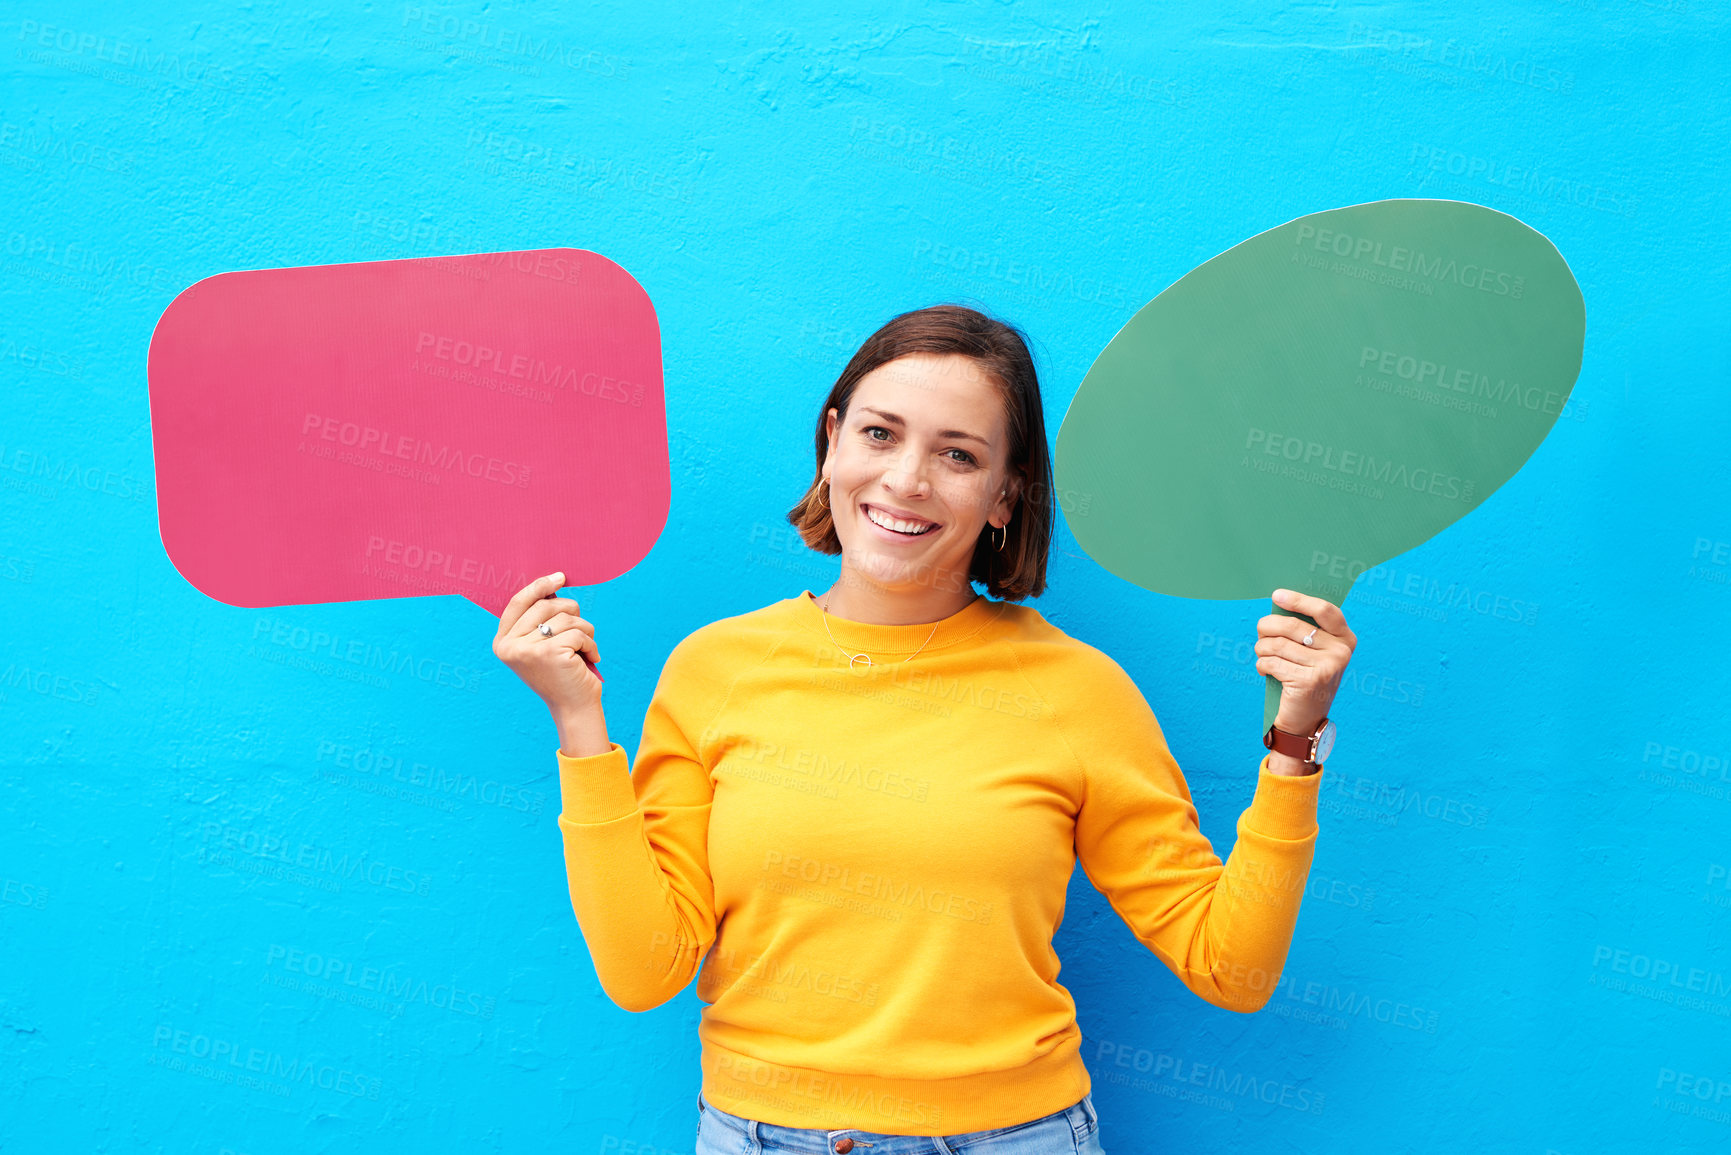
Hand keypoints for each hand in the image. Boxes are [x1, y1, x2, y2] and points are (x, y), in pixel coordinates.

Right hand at [492, 572, 603, 716]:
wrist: (573, 708)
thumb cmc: (562, 672)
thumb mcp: (543, 644)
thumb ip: (540, 618)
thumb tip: (555, 582)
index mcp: (503, 642)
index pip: (518, 602)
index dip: (540, 586)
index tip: (560, 577)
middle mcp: (510, 646)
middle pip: (546, 606)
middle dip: (571, 613)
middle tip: (581, 632)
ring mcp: (527, 649)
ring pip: (566, 618)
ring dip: (584, 631)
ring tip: (584, 650)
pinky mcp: (549, 653)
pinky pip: (579, 633)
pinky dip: (591, 644)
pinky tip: (590, 659)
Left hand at [1255, 588, 1356, 734]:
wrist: (1304, 721)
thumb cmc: (1303, 678)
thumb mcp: (1311, 653)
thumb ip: (1303, 630)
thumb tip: (1277, 603)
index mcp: (1345, 639)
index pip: (1324, 610)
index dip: (1298, 600)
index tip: (1276, 596)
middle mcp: (1341, 652)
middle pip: (1293, 626)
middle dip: (1268, 627)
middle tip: (1260, 634)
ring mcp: (1328, 667)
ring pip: (1278, 644)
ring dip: (1262, 649)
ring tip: (1263, 655)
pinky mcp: (1310, 681)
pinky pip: (1272, 662)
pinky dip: (1262, 665)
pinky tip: (1266, 671)